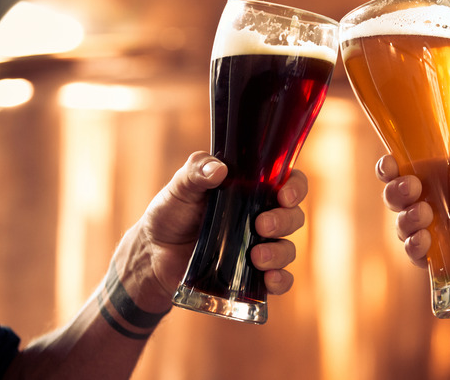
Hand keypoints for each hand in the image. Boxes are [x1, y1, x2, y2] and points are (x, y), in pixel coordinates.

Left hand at [131, 151, 304, 307]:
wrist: (153, 256)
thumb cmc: (171, 213)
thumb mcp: (180, 187)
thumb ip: (195, 171)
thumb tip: (219, 169)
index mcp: (253, 191)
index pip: (290, 183)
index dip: (296, 187)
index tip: (284, 195)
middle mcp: (263, 217)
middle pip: (294, 217)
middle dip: (284, 221)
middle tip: (262, 225)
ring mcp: (260, 248)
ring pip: (288, 249)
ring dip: (279, 253)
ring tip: (256, 257)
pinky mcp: (252, 276)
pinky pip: (280, 280)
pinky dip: (280, 281)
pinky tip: (269, 280)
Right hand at [376, 147, 449, 283]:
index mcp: (445, 177)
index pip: (407, 168)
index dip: (391, 166)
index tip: (391, 164)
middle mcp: (436, 203)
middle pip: (398, 197)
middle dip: (395, 193)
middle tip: (412, 189)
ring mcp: (440, 233)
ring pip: (404, 226)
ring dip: (404, 221)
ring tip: (423, 217)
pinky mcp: (448, 260)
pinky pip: (419, 257)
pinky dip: (414, 250)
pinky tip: (422, 244)